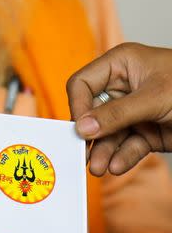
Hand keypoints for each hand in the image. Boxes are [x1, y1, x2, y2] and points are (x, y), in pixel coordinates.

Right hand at [66, 43, 171, 175]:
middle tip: (84, 156)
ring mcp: (134, 111)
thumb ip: (116, 113)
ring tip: (100, 168)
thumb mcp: (155, 98)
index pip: (83, 84)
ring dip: (103, 152)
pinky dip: (121, 157)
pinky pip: (126, 146)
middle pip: (92, 113)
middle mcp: (124, 87)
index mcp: (122, 64)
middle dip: (91, 136)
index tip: (80, 128)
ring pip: (108, 134)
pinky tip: (117, 166)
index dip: (78, 106)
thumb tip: (82, 127)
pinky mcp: (146, 132)